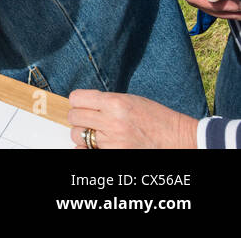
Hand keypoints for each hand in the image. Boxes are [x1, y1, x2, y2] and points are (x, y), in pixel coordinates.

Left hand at [67, 90, 196, 148]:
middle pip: (74, 117)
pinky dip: (87, 148)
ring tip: (97, 132)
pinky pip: (86, 150)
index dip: (78, 101)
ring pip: (78, 135)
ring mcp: (112, 141)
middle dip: (79, 117)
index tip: (83, 103)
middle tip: (89, 118)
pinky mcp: (115, 154)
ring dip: (84, 133)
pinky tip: (96, 144)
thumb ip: (105, 101)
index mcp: (115, 103)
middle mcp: (111, 121)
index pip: (76, 98)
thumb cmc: (158, 118)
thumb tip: (82, 104)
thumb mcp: (131, 100)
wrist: (179, 139)